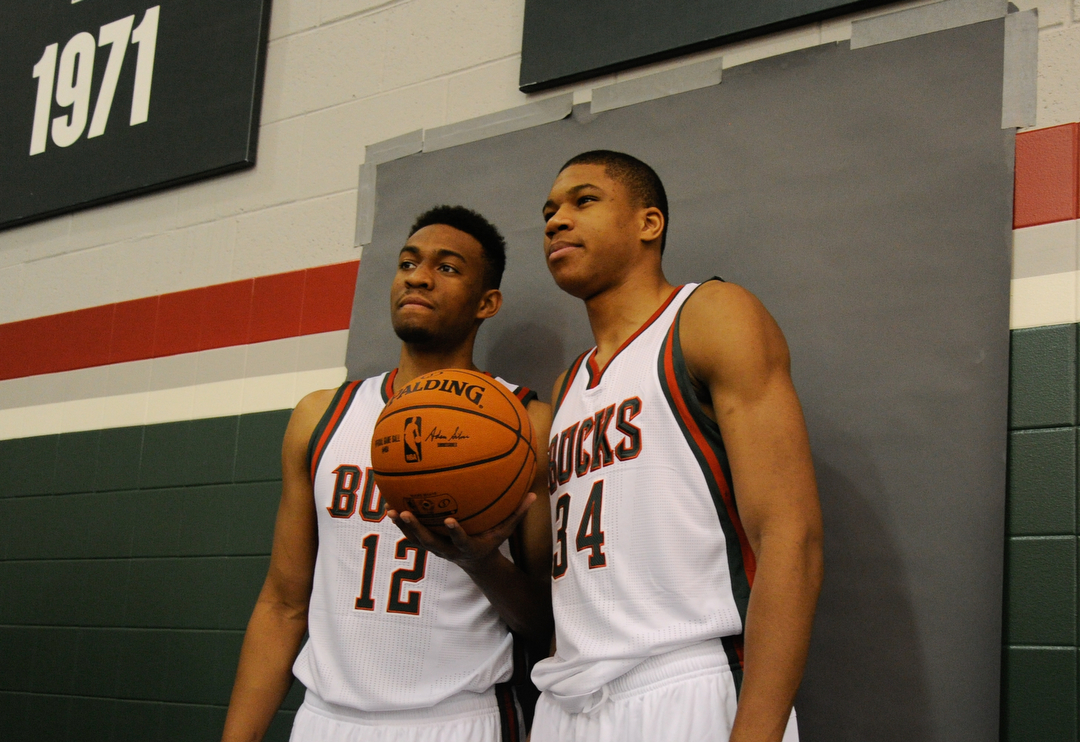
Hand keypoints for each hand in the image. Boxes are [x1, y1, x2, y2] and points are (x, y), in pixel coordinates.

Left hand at [387, 492, 537, 573]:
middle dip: (417, 529)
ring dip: (403, 527)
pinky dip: (400, 523)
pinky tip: (390, 507)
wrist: (475, 563)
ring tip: (391, 510)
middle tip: (406, 513)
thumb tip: (533, 494)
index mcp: (467, 547)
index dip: (454, 532)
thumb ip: (516, 514)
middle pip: (429, 541)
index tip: (449, 520)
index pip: (461, 540)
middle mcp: (448, 550)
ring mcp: (436, 548)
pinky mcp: (427, 544)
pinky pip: (411, 534)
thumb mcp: (505, 532)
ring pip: (415, 539)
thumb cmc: (491, 542)